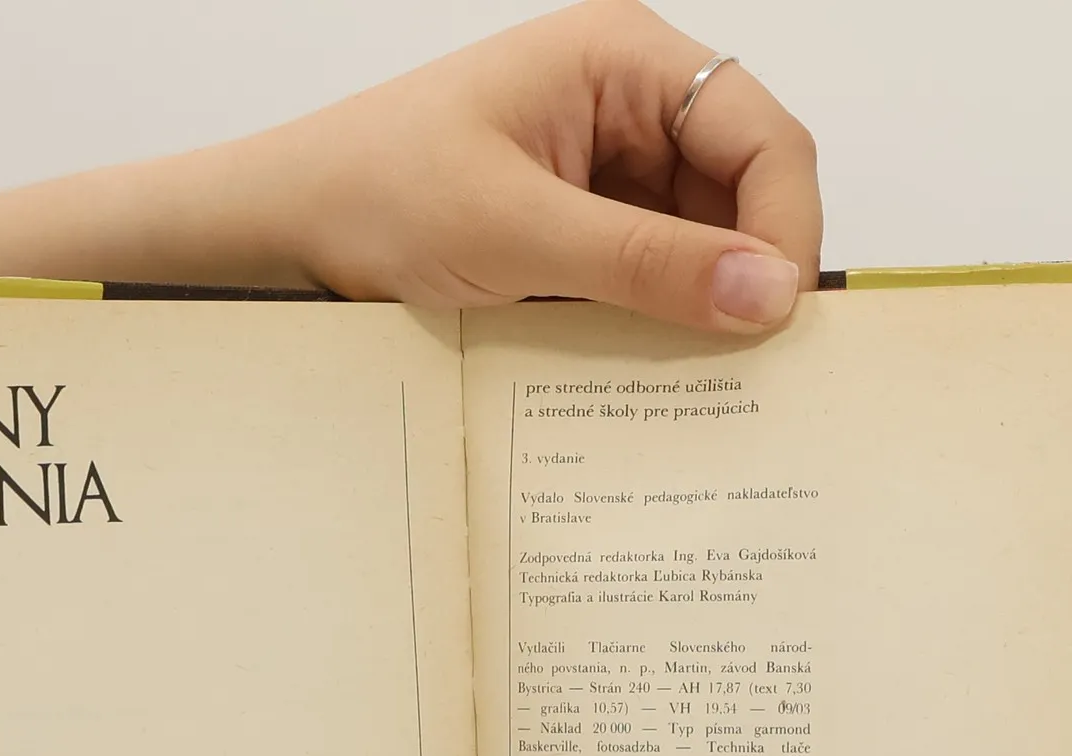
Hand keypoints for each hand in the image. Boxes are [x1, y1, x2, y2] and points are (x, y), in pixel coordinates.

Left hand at [251, 0, 821, 331]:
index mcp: (625, 60)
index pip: (761, 136)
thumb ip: (649, 264)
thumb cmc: (374, 195)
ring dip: (705, 309)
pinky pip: (655, 278)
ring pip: (707, 245)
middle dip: (751, 276)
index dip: (786, 228)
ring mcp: (609, 171)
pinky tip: (650, 370)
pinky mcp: (585, 231)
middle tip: (748, 369)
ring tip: (695, 379)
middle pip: (746, 192)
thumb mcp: (517, 233)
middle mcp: (630, 106)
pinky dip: (662, 325)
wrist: (285, 232)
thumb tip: (770, 295)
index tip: (777, 320)